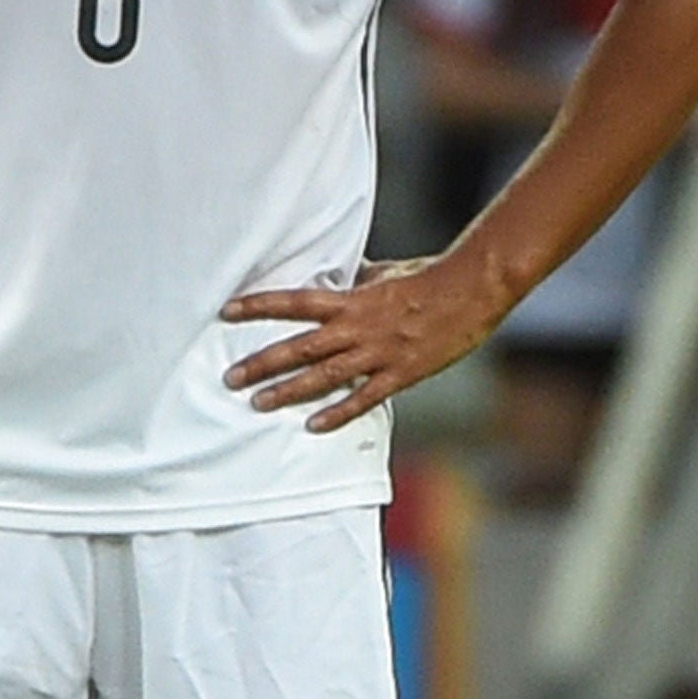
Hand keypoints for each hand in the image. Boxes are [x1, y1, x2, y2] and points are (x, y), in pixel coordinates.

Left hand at [222, 254, 503, 432]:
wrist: (470, 291)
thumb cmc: (430, 276)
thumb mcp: (388, 272)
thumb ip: (360, 279)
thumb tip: (343, 273)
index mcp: (352, 299)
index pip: (295, 301)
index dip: (259, 306)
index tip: (227, 311)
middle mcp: (357, 327)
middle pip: (299, 346)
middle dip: (261, 362)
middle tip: (229, 377)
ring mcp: (377, 352)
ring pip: (323, 375)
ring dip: (287, 391)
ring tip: (257, 404)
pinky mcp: (400, 373)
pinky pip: (363, 397)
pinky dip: (337, 413)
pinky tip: (312, 426)